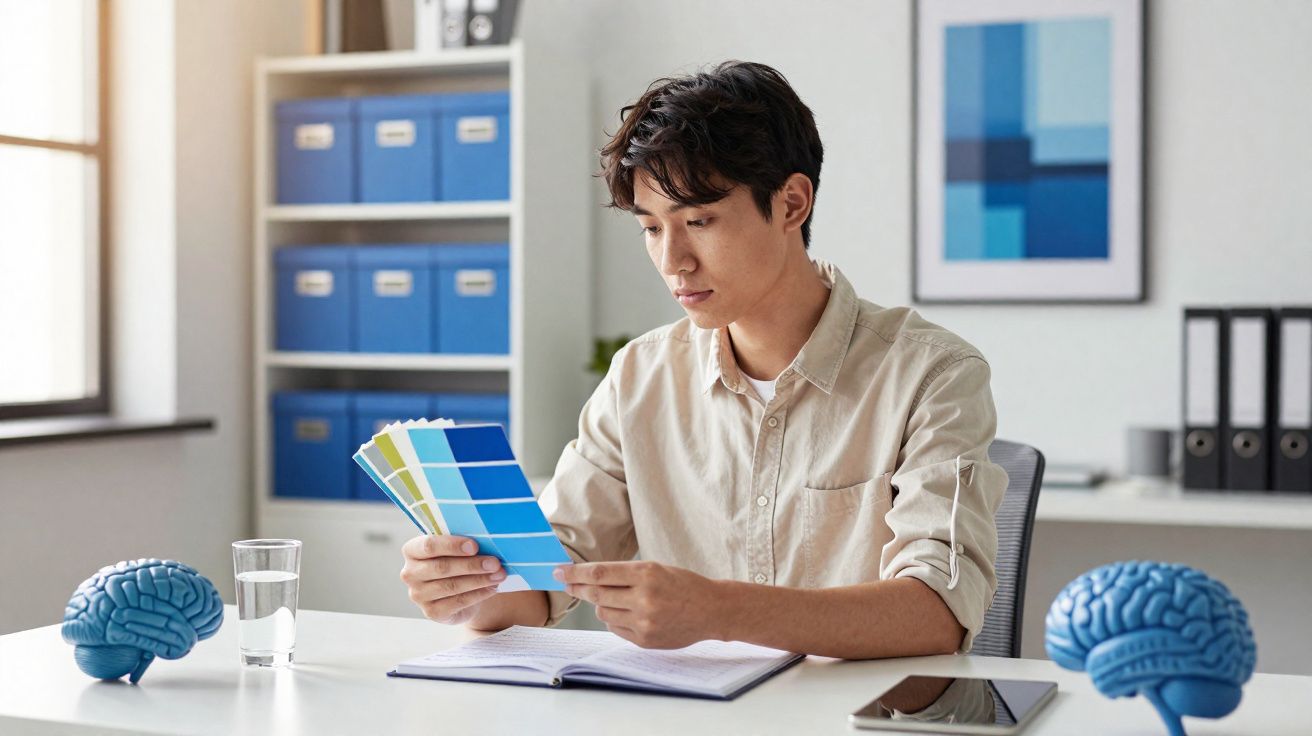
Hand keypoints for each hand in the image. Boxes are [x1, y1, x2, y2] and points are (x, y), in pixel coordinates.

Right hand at [400, 534, 505, 624]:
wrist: (457, 590)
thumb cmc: (455, 561)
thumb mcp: (455, 548)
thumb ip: (462, 543)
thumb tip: (486, 540)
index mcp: (412, 551)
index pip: (429, 546)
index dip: (452, 545)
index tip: (475, 546)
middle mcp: (410, 573)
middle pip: (442, 567)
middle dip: (471, 565)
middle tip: (495, 562)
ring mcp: (418, 595)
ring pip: (451, 586)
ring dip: (479, 580)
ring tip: (499, 574)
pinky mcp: (432, 612)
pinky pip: (458, 602)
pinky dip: (478, 594)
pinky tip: (492, 587)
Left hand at [554, 561, 725, 648]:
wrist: (711, 610)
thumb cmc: (683, 584)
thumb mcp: (656, 569)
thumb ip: (624, 574)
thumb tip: (587, 579)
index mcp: (647, 574)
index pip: (599, 573)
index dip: (575, 573)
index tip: (558, 571)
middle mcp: (644, 598)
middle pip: (595, 594)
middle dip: (577, 588)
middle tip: (566, 583)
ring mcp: (644, 622)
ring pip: (603, 612)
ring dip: (601, 604)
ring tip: (617, 598)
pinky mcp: (645, 640)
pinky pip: (615, 627)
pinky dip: (614, 618)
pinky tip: (629, 612)